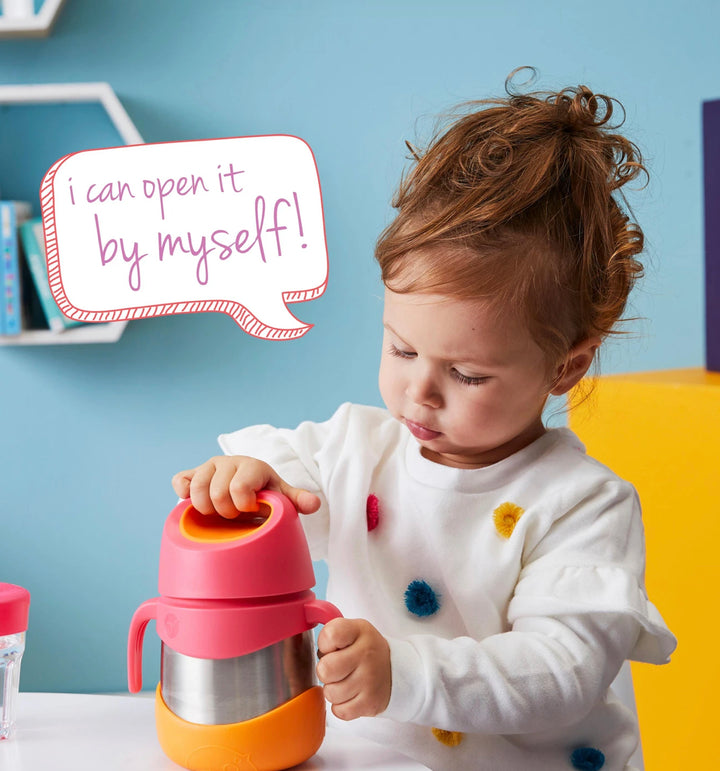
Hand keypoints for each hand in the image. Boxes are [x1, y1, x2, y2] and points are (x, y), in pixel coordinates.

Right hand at [171, 455, 320, 517]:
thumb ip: (295, 500)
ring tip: (217, 513)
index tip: (251, 511)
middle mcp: (228, 463)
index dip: (243, 506)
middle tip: (234, 515)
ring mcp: (208, 467)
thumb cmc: (264, 495)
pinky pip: (180, 481)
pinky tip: (195, 502)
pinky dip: (184, 494)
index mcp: (252, 467)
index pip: (240, 489)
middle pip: (216, 494)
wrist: (245, 489)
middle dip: (225, 512)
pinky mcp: (191, 473)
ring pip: (196, 489)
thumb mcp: (281, 497)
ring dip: (206, 508)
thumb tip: (314, 505)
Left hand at [316, 618, 390, 720]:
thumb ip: (332, 630)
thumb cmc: (365, 650)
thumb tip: (311, 631)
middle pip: (325, 669)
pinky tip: (351, 694)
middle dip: (325, 671)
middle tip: (336, 668)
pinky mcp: (370, 703)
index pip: (329, 635)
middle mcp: (367, 654)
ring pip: (330, 693)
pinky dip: (341, 705)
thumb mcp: (353, 630)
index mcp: (360, 631)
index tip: (333, 646)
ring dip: (333, 690)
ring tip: (345, 681)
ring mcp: (370, 680)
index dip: (324, 643)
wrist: (395, 670)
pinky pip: (340, 711)